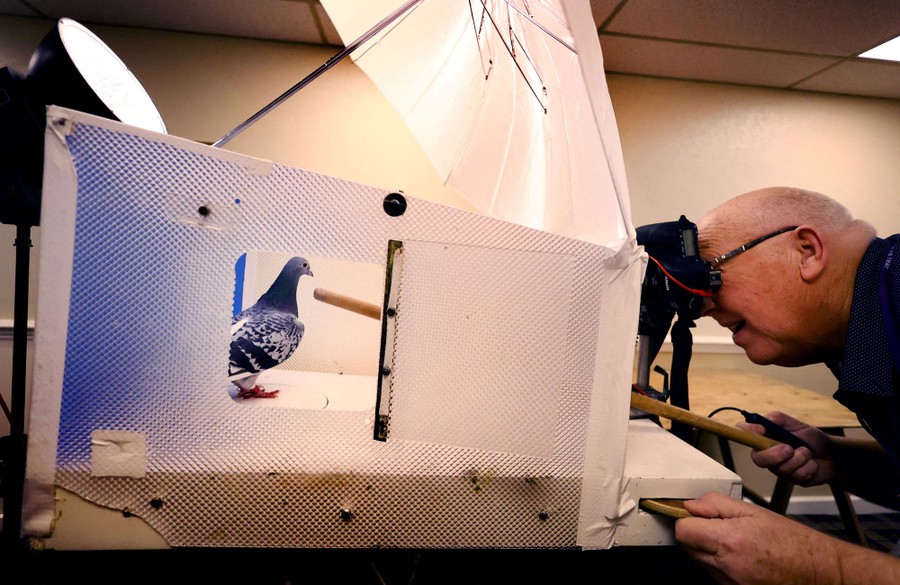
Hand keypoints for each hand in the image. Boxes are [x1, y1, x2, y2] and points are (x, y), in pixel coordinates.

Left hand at [676, 492, 840, 584]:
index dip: (686, 519)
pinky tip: (739, 555)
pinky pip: (714, 574)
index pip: (683, 531)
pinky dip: (719, 564)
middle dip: (696, 533)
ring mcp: (730, 582)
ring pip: (699, 561)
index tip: (693, 514)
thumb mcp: (754, 511)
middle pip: (688, 546)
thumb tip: (691, 504)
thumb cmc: (793, 542)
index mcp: (730, 541)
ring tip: (733, 540)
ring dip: (707, 549)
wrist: (819, 572)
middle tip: (716, 525)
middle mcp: (727, 566)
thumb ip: (717, 505)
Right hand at [736, 410, 834, 486]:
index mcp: (765, 440)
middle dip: (774, 455)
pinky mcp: (793, 480)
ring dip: (800, 458)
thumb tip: (763, 421)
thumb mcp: (794, 423)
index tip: (760, 430)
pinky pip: (798, 476)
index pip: (745, 436)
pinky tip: (813, 464)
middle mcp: (768, 455)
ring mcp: (780, 470)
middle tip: (789, 448)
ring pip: (782, 468)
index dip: (747, 434)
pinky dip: (810, 467)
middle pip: (758, 459)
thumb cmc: (810, 438)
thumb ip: (777, 419)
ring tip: (808, 452)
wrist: (832, 454)